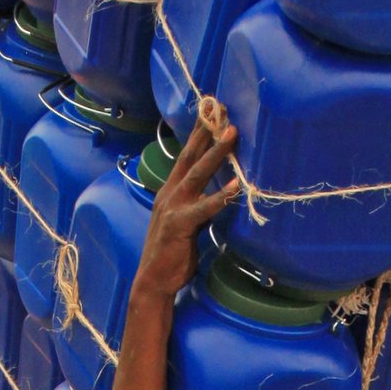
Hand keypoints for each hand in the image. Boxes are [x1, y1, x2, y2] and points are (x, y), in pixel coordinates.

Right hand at [132, 99, 242, 308]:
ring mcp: (172, 208)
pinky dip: (222, 196)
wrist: (153, 281)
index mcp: (169, 191)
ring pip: (197, 173)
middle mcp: (169, 193)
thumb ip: (198, 205)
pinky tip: (237, 186)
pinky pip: (205, 207)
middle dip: (206, 130)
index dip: (198, 132)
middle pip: (189, 155)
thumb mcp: (185, 222)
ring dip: (216, 152)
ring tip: (232, 133)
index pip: (185, 155)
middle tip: (221, 108)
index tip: (210, 110)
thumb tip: (217, 196)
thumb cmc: (171, 253)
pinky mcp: (179, 225)